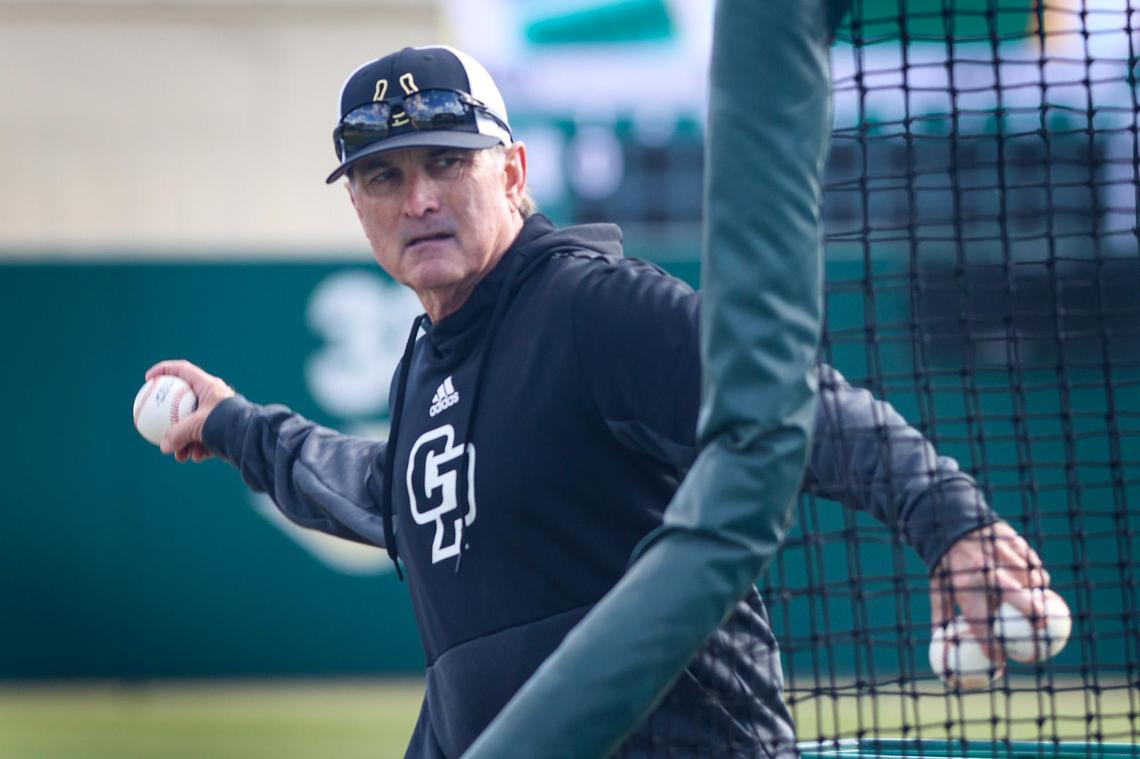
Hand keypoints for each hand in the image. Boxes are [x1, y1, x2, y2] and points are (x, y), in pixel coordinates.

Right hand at [144, 359, 234, 462]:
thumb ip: (177, 435)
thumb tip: (164, 446)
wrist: (252, 437)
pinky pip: (206, 436)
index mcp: (208, 386)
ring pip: (194, 423)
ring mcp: (219, 413)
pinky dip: (199, 447)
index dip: (164, 370)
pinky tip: (196, 458)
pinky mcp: (225, 428)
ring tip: (180, 455)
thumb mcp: (197, 427)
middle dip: (171, 418)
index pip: (182, 370)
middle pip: (185, 402)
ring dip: (184, 440)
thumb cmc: (226, 424)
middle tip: (159, 425)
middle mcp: (214, 398)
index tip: (148, 379)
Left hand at [929, 521, 1050, 660]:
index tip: (1000, 663)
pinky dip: (1036, 573)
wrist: (947, 522)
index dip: (991, 647)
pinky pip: (1033, 562)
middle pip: (1019, 599)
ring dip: (1037, 592)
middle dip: (1035, 617)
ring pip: (1032, 579)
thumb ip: (942, 616)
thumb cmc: (944, 563)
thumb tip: (945, 645)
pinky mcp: (1012, 541)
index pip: (981, 624)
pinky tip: (1035, 581)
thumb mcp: (938, 588)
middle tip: (1040, 630)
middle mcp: (985, 571)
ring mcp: (1001, 554)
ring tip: (1037, 599)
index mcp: (964, 586)